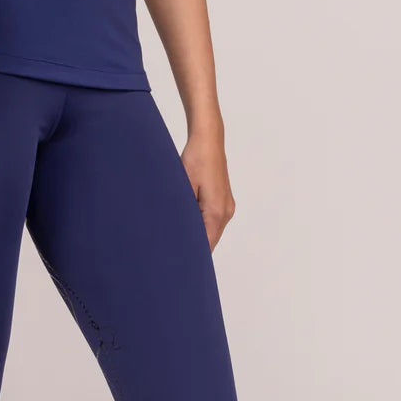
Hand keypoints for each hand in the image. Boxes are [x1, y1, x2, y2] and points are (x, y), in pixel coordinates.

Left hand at [180, 131, 237, 251]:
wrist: (208, 139)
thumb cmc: (196, 158)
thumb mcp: (184, 185)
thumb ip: (183, 211)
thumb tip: (177, 230)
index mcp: (216, 211)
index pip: (206, 244)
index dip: (193, 254)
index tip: (178, 261)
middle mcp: (226, 211)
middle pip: (211, 239)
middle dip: (194, 245)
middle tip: (173, 250)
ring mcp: (227, 205)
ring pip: (212, 229)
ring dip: (198, 232)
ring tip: (177, 233)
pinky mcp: (224, 199)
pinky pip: (214, 219)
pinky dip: (202, 222)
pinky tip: (187, 218)